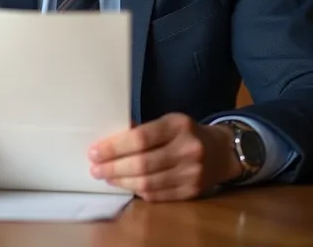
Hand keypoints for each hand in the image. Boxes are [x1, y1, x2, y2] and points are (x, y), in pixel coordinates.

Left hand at [88, 113, 241, 201]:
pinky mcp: (192, 191)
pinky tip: (126, 185)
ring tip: (106, 177)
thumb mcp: (169, 121)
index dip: (114, 147)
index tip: (94, 151)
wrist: (223, 151)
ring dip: (122, 181)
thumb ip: (144, 130)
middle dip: (113, 167)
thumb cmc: (187, 132)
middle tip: (95, 169)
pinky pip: (158, 195)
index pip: (140, 138)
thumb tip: (110, 141)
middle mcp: (187, 149)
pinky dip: (138, 191)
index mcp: (178, 125)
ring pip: (148, 183)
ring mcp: (191, 173)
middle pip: (142, 163)